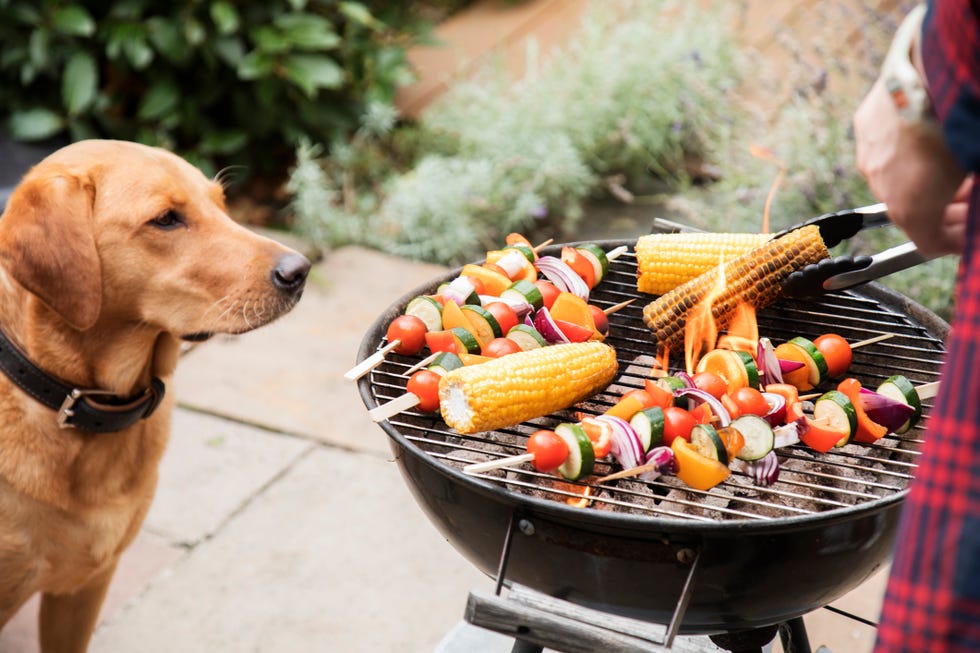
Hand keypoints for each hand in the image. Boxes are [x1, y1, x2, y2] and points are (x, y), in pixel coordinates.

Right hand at [854, 79, 966, 255]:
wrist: (935, 70)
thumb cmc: (961, 123)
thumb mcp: (973, 165)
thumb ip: (970, 197)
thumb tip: (973, 211)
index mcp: (910, 207)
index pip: (928, 242)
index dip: (953, 241)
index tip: (969, 234)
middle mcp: (881, 185)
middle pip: (909, 211)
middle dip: (942, 211)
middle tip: (970, 201)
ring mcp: (869, 153)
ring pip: (893, 179)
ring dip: (922, 181)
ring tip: (955, 169)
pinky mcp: (865, 124)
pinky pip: (884, 148)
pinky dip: (906, 151)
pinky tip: (929, 137)